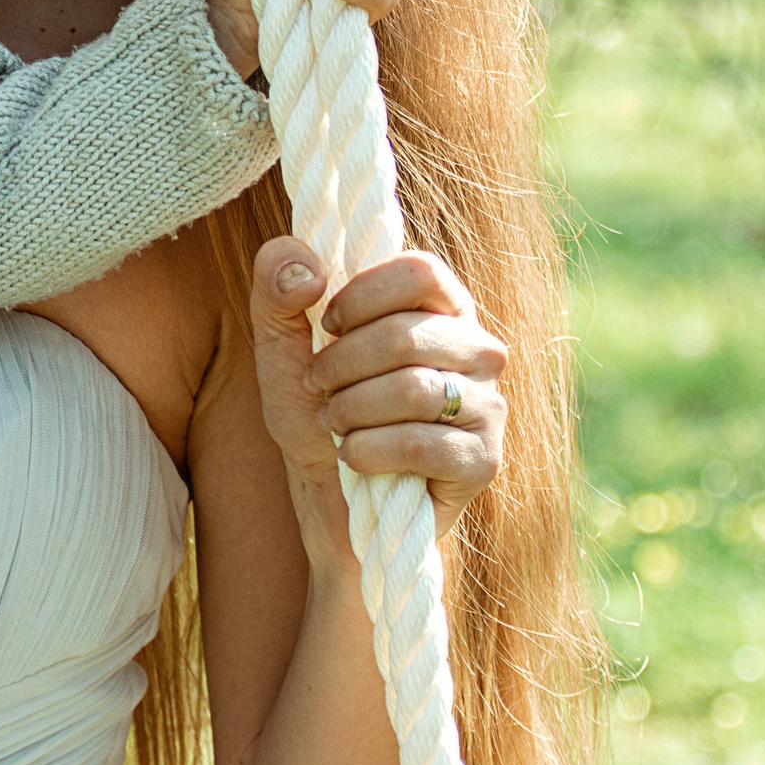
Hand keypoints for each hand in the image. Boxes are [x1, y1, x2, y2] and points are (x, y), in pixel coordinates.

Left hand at [248, 237, 505, 530]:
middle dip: (339, 366)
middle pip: (406, 335)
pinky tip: (353, 456)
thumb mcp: (279, 345)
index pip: (420, 271)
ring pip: (412, 390)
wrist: (331, 499)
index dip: (361, 295)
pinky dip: (367, 451)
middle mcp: (478, 350)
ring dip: (349, 410)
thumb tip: (305, 266)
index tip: (327, 326)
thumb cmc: (316, 411)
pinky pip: (419, 443)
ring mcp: (488, 405)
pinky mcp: (483, 459)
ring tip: (333, 423)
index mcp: (442, 308)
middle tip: (316, 387)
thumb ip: (276, 287)